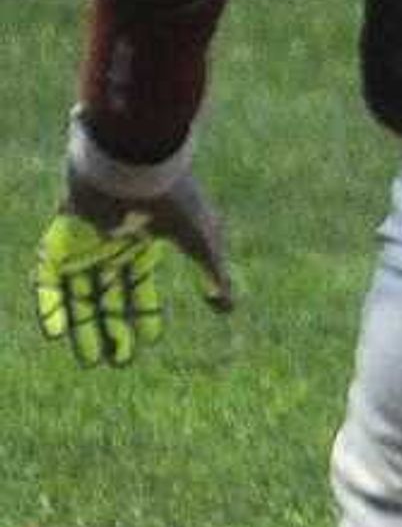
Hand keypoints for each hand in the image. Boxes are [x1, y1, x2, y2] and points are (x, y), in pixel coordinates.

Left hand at [36, 130, 235, 368]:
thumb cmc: (175, 201)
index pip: (139, 287)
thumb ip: (217, 274)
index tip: (147, 340)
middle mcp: (112, 246)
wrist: (135, 164)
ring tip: (90, 359)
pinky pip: (49, 280)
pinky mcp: (61, 240)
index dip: (144, 314)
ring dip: (84, 328)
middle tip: (116, 362)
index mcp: (145, 244)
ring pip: (80, 294)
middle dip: (114, 330)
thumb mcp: (204, 242)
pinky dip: (53, 307)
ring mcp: (84, 243)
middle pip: (108, 297)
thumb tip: (227, 308)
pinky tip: (56, 334)